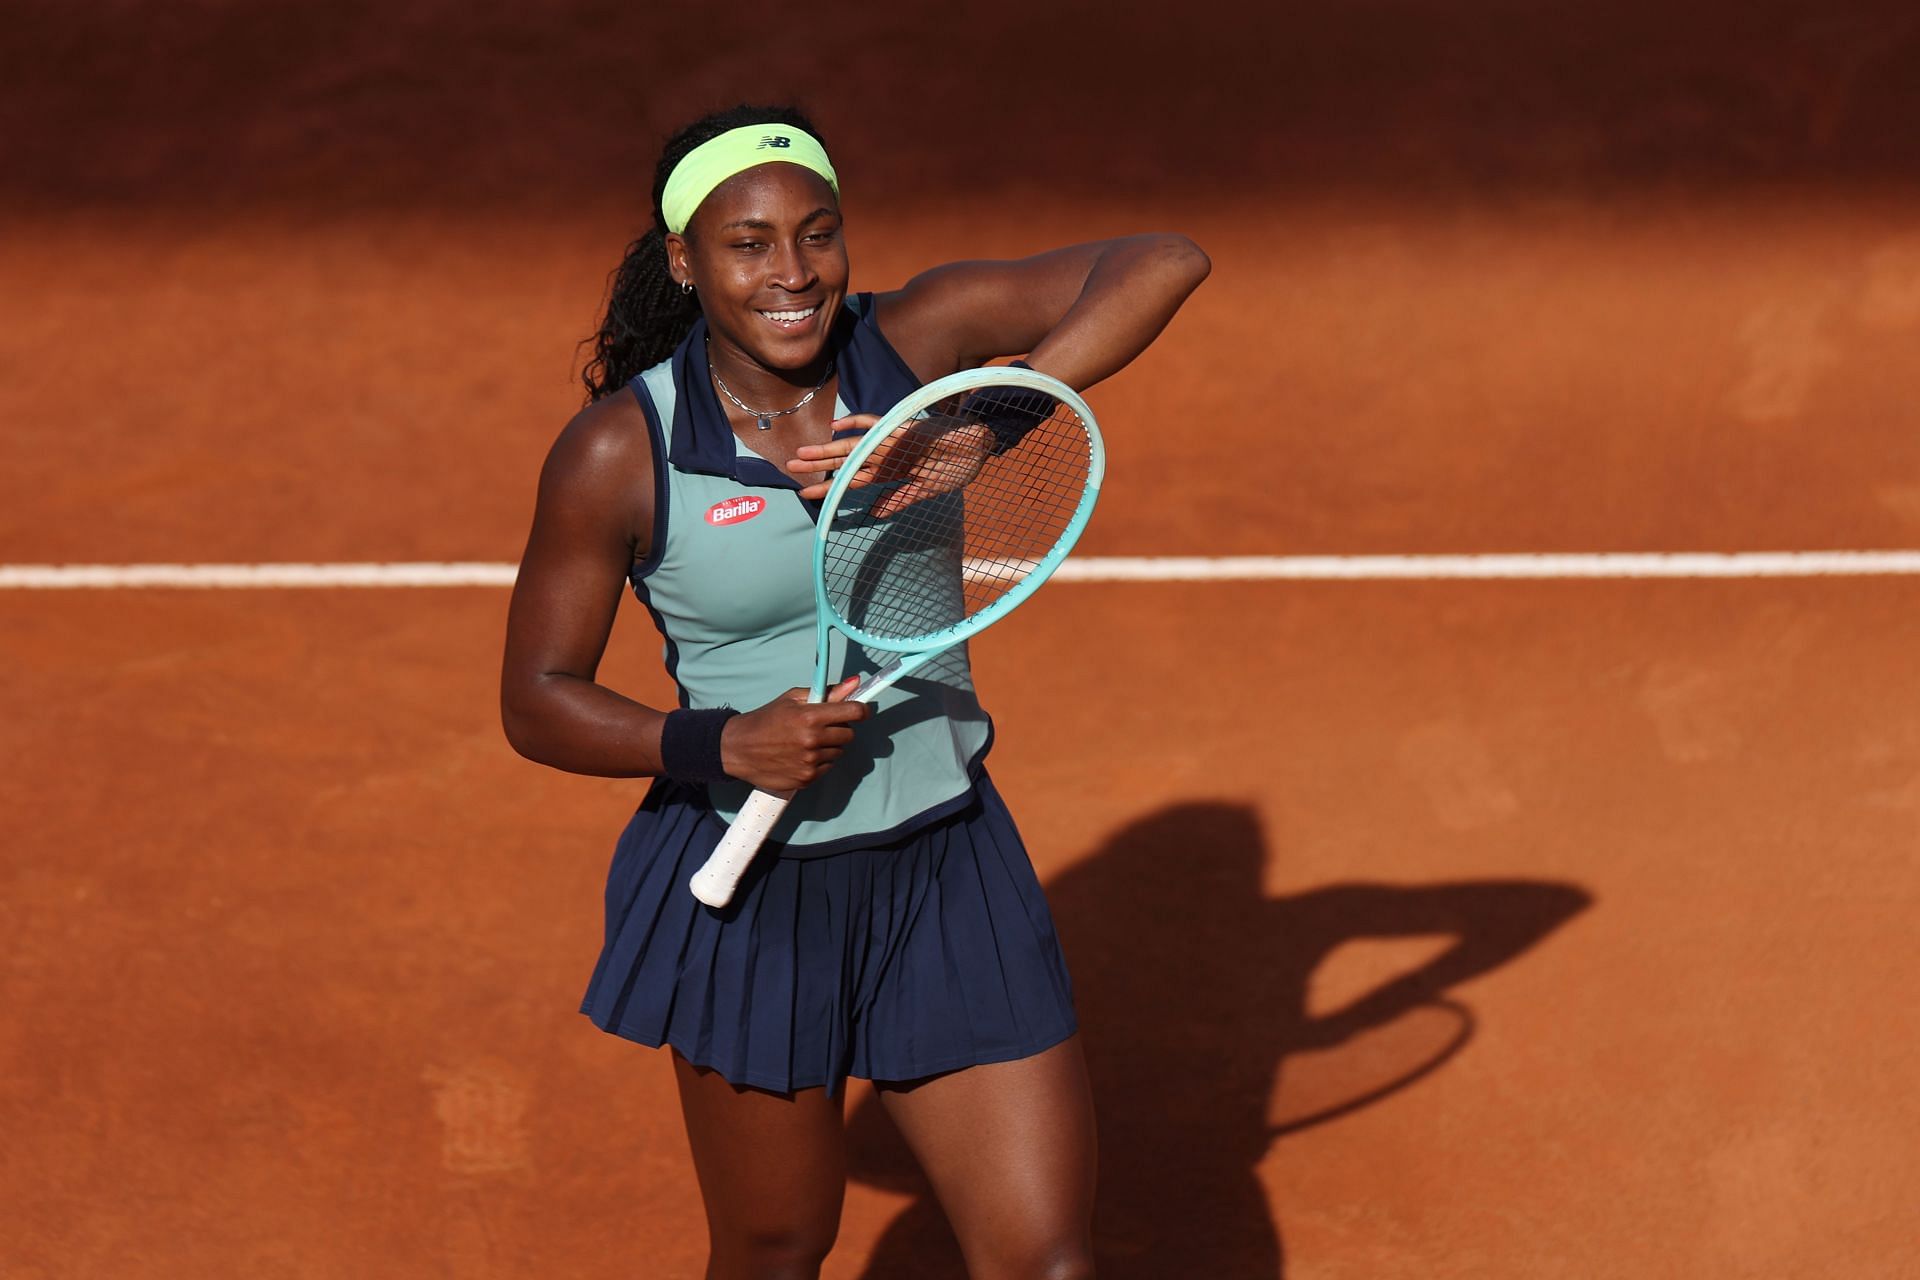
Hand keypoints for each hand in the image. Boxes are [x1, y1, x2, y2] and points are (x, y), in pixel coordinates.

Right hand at [719, 676, 870, 791]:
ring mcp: (810, 762)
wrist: (738, 748)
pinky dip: (819, 762)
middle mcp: (812, 740)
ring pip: (838, 752)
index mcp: (810, 717)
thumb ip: (827, 692)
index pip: (854, 713)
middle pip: (849, 734)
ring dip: (829, 746)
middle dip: (840, 728)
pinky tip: (801, 755)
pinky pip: (827, 767)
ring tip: (807, 741)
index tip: (860, 711)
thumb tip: (855, 683)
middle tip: (822, 726)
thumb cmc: (765, 720)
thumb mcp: (792, 699)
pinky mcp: (806, 778)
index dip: (861, 710)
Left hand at [787, 413, 993, 516]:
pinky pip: (878, 425)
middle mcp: (887, 454)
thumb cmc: (957, 464)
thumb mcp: (926, 489)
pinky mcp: (905, 430)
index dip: (829, 487)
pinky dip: (858, 424)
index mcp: (890, 469)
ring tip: (802, 456)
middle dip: (818, 466)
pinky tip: (836, 425)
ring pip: (854, 447)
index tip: (805, 495)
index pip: (853, 479)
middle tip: (788, 468)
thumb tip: (874, 514)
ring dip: (828, 452)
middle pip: (846, 461)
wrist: (980, 444)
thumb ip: (900, 498)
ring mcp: (894, 442)